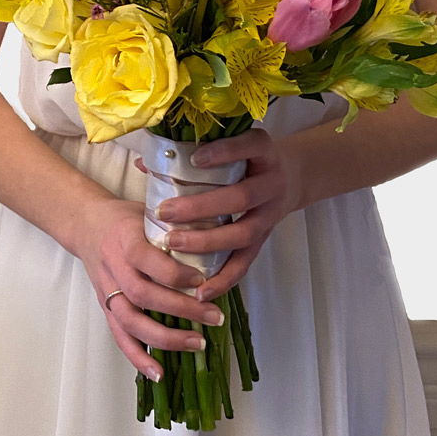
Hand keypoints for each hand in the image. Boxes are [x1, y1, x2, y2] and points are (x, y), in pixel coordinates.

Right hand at [75, 196, 225, 381]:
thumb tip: (218, 235)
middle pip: (142, 293)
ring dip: (165, 337)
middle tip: (213, 316)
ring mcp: (107, 289)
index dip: (172, 271)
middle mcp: (113, 265)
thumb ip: (177, 224)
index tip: (200, 279)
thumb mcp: (149, 211)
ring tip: (197, 343)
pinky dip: (138, 358)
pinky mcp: (106, 307)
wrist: (88, 224)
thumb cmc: (127, 218)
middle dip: (180, 308)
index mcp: (125, 237)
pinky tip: (159, 373)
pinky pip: (119, 336)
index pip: (145, 257)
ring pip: (131, 320)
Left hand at [135, 127, 300, 302]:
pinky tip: (200, 290)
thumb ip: (193, 151)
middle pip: (241, 197)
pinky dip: (224, 279)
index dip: (224, 152)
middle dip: (201, 207)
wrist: (292, 177)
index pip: (248, 146)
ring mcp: (271, 213)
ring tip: (173, 244)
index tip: (194, 158)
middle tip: (166, 212)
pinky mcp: (265, 239)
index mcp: (264, 151)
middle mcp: (271, 182)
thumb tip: (144, 161)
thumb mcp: (234, 146)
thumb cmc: (249, 159)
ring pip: (243, 233)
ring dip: (207, 242)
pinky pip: (245, 263)